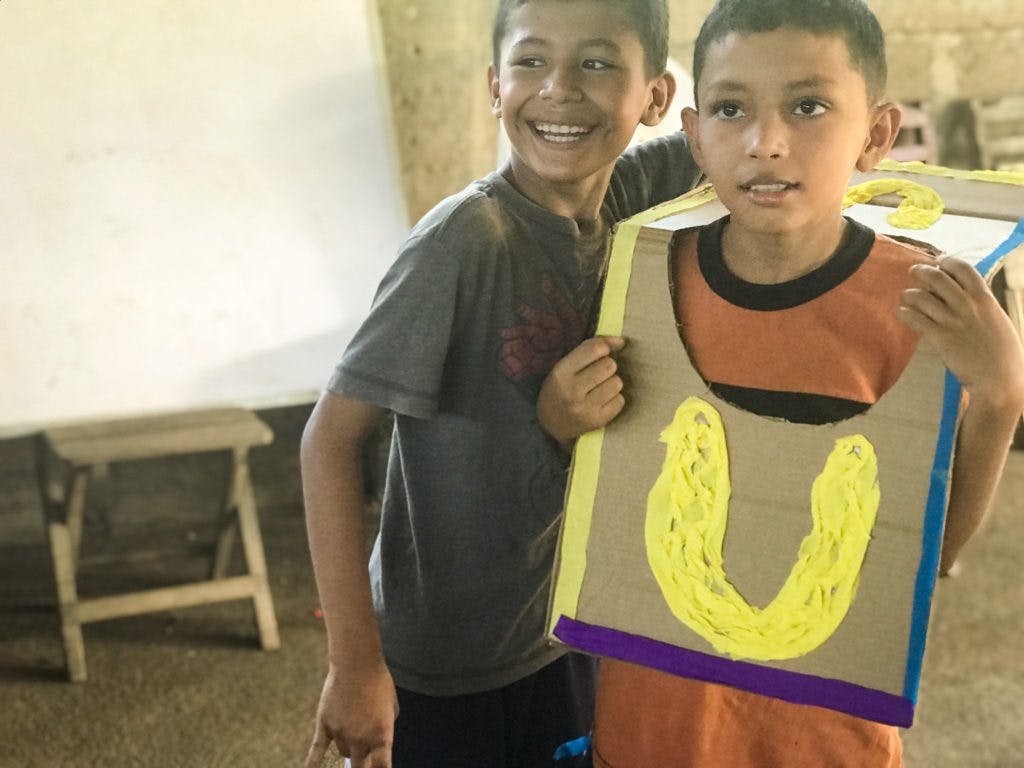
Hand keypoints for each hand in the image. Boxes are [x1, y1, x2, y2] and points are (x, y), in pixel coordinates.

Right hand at [304, 660, 397, 767]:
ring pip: (343, 753)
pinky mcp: (324, 725)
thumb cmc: (379, 681)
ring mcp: (341, 733)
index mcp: (382, 735)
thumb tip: (377, 735)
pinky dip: (313, 764)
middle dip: (363, 766)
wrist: (356, 663)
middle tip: (363, 762)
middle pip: (360, 767)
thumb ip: (385, 724)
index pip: (381, 767)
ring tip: (352, 730)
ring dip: (349, 748)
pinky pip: (317, 751)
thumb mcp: (392, 705)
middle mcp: (360, 739)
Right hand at [537, 336, 626, 444]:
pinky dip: (615, 399)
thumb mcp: (565, 367)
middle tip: (598, 375)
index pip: (594, 349)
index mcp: (561, 373)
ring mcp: (584, 408)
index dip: (604, 347)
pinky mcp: (597, 422)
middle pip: (609, 365)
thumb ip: (589, 350)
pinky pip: (620, 401)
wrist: (550, 426)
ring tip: (600, 389)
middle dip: (608, 367)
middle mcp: (572, 391)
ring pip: (617, 383)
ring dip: (612, 384)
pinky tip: (602, 402)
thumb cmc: (560, 390)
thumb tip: (621, 341)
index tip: (603, 352)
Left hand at [898, 256, 1023, 411]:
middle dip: (922, 271)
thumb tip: (967, 292)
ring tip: (905, 296)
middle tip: (914, 271)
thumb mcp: (998, 319)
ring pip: (922, 297)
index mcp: (985, 299)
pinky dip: (904, 313)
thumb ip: (982, 304)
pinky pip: (915, 319)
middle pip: (938, 278)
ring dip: (909, 293)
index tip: (939, 261)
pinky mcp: (940, 338)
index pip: (964, 269)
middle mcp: (968, 306)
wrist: (999, 378)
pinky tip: (901, 313)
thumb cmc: (1003, 352)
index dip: (947, 261)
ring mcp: (953, 321)